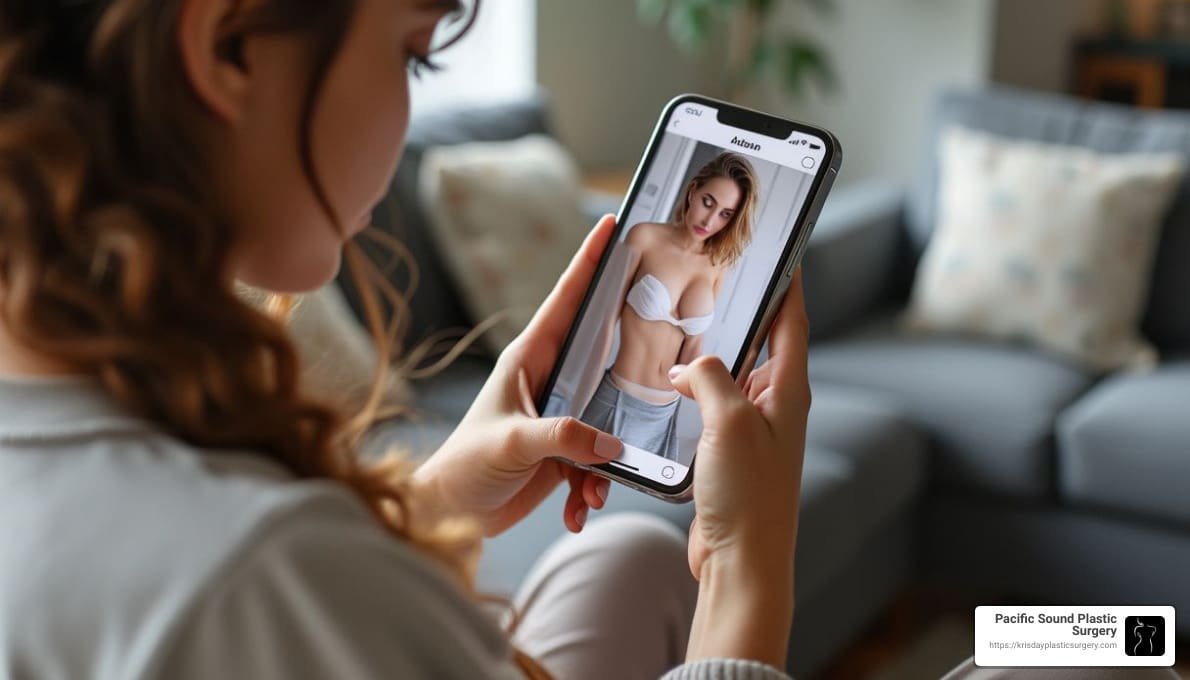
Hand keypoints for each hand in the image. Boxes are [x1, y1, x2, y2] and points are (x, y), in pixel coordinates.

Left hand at [414, 216, 622, 536]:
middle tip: (666, 336)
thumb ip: (562, 437)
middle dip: (632, 355)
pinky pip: (597, 460)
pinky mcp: (563, 450)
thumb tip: (610, 443)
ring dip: (609, 457)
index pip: (567, 299)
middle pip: (602, 351)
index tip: (612, 225)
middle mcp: (549, 380)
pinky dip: (595, 486)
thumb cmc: (464, 466)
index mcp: (530, 359)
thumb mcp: (511, 443)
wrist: (450, 514)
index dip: (590, 260)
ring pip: (608, 416)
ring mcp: (559, 415)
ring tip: (590, 488)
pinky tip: (578, 509)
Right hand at [668, 269, 810, 580]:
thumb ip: (710, 379)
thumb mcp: (729, 421)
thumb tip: (689, 368)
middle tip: (714, 279)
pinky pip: (713, 407)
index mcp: (787, 390)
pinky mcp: (730, 451)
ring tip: (683, 325)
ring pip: (731, 375)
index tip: (779, 251)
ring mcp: (753, 429)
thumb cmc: (749, 495)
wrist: (742, 560)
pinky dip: (695, 391)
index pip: (792, 321)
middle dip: (741, 312)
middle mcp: (775, 405)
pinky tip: (670, 386)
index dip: (787, 283)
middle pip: (761, 343)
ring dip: (711, 354)